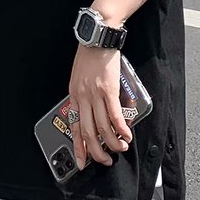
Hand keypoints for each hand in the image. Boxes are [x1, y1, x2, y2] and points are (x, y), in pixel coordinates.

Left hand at [68, 46, 132, 168]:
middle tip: (105, 160)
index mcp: (73, 95)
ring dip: (113, 142)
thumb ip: (83, 94)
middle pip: (88, 132)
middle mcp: (82, 97)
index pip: (74, 127)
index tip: (82, 162)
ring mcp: (95, 94)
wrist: (97, 37)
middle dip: (97, 151)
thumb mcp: (79, 76)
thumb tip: (93, 111)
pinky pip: (114, 116)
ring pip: (103, 127)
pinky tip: (126, 135)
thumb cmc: (89, 54)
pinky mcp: (109, 90)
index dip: (78, 147)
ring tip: (120, 148)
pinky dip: (121, 129)